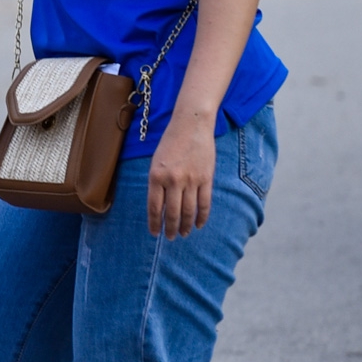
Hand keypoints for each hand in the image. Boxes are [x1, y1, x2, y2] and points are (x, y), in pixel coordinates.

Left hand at [145, 115, 214, 236]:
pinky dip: (201, 217)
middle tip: (170, 238)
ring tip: (183, 234)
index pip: (154, 207)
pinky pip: (204, 203)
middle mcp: (173, 180)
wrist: (191, 124)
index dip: (155, 223)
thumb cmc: (170, 142)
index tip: (155, 233)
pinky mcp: (206, 179)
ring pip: (188, 211)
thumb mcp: (156, 161)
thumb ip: (157, 183)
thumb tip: (160, 207)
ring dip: (185, 226)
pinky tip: (198, 224)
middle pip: (172, 213)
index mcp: (156, 176)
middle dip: (170, 228)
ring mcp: (191, 180)